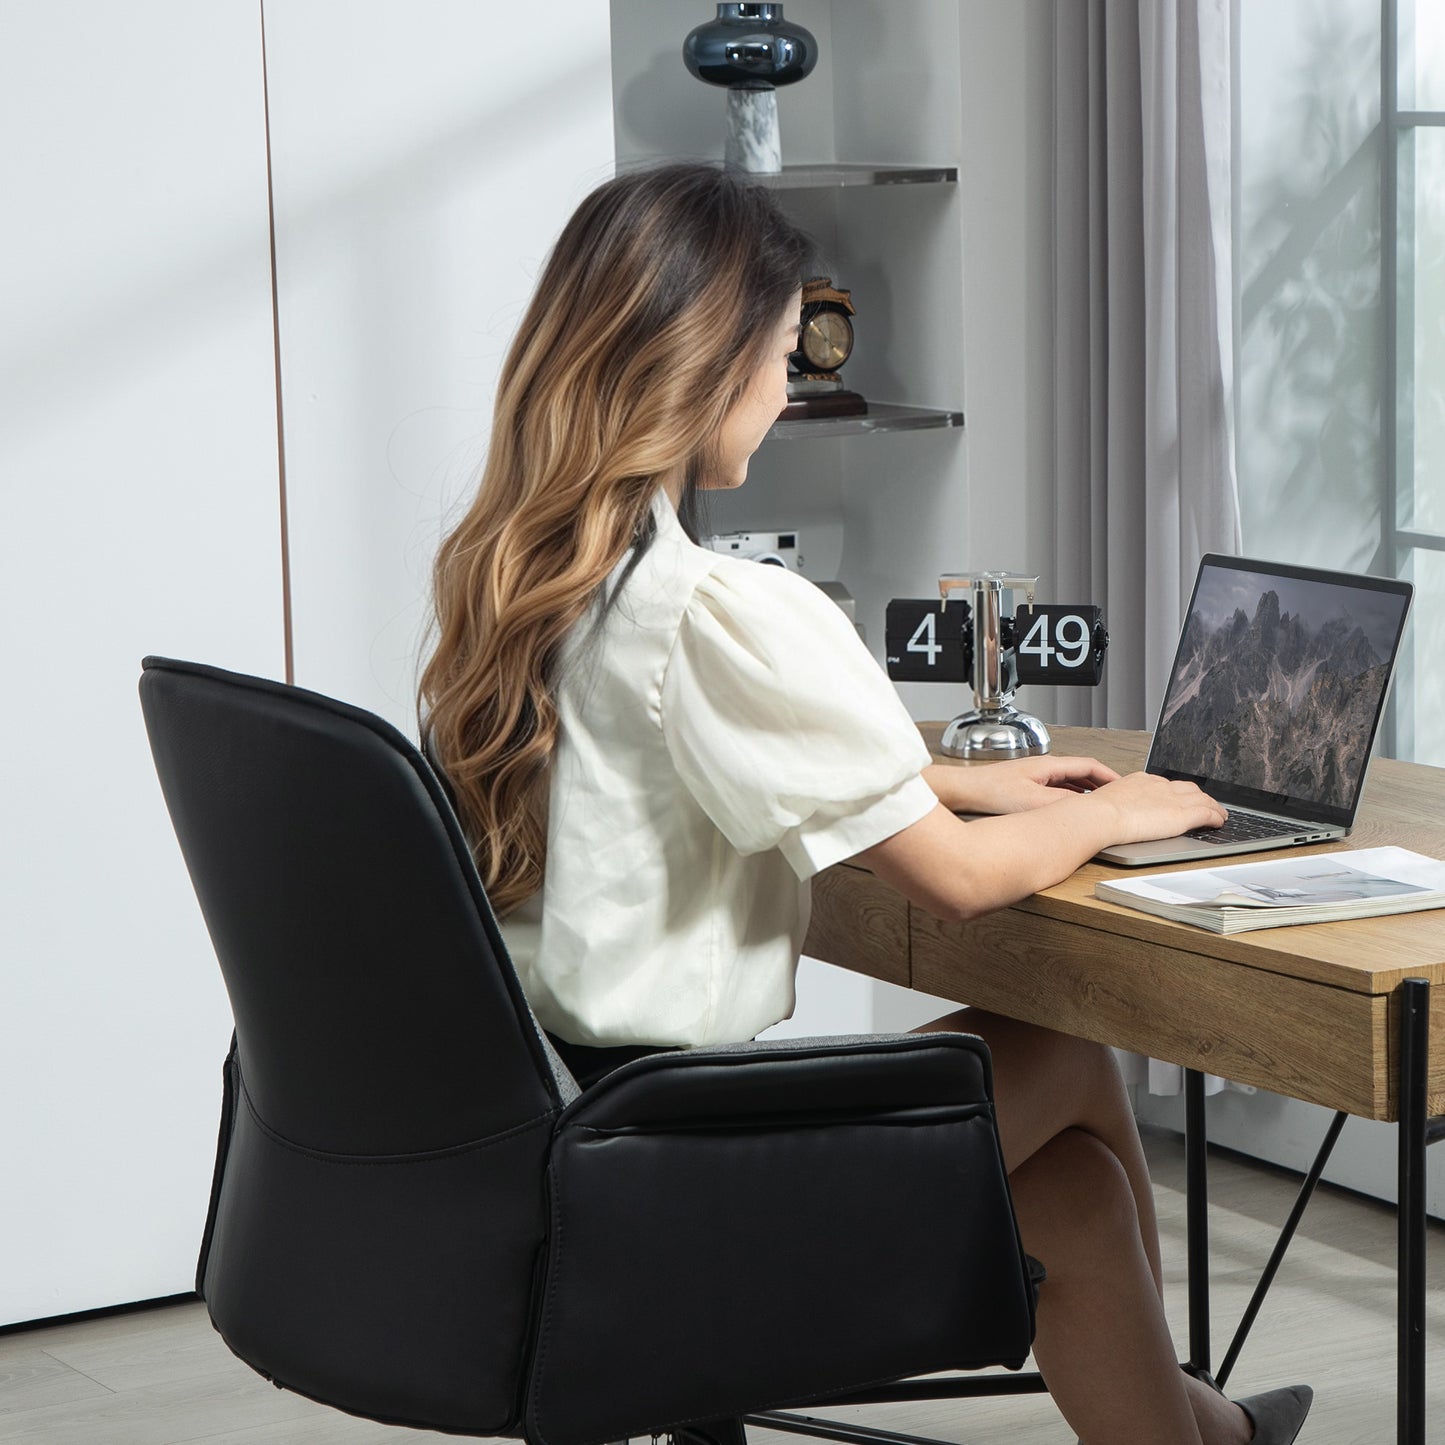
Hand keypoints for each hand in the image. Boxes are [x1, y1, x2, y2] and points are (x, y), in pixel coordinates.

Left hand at [927, 755, 1121, 815]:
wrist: (965, 790)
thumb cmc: (991, 792)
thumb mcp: (1033, 802)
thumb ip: (1061, 803)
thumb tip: (1086, 808)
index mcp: (1050, 765)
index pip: (1090, 765)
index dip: (1110, 776)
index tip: (1124, 787)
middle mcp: (1044, 767)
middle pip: (1082, 773)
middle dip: (1101, 785)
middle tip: (1117, 798)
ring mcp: (1035, 775)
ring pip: (1069, 781)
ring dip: (1085, 792)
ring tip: (1098, 806)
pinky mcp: (1025, 786)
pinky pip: (1057, 789)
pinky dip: (1069, 798)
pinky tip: (1069, 811)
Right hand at [1083, 770, 1227, 844]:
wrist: (1102, 815)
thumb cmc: (1096, 813)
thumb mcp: (1105, 802)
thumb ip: (1114, 805)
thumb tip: (1107, 814)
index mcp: (1140, 781)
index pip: (1166, 784)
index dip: (1176, 792)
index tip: (1178, 797)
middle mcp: (1159, 786)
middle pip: (1187, 787)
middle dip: (1198, 795)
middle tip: (1204, 803)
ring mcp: (1172, 799)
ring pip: (1202, 798)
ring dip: (1213, 805)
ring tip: (1219, 813)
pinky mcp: (1182, 814)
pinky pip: (1207, 813)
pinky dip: (1217, 816)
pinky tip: (1220, 821)